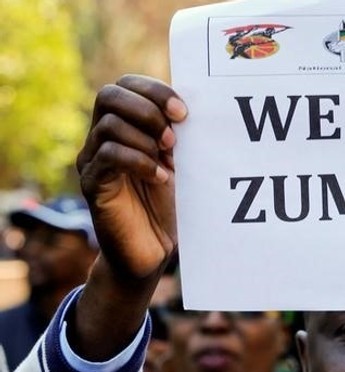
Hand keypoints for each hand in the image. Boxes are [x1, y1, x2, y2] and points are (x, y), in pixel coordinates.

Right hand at [71, 75, 186, 360]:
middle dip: (147, 108)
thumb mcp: (178, 163)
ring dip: (146, 137)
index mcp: (123, 127)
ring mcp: (93, 161)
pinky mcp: (93, 185)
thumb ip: (177, 135)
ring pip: (108, 124)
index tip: (184, 111)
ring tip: (169, 159)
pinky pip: (108, 155)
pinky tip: (161, 178)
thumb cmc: (169, 206)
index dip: (153, 89)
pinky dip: (139, 161)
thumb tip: (191, 107)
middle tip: (174, 135)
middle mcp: (101, 139)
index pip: (125, 85)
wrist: (151, 253)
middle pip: (109, 95)